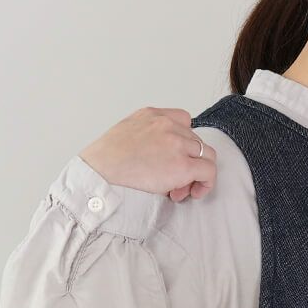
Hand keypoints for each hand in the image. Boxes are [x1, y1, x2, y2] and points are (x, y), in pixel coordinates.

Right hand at [79, 107, 216, 200]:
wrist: (98, 172)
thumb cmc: (105, 160)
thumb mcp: (125, 131)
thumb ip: (147, 135)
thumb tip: (160, 156)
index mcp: (152, 115)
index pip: (183, 121)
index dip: (184, 143)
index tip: (175, 159)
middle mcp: (168, 125)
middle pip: (195, 142)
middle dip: (189, 163)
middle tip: (176, 182)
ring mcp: (177, 144)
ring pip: (206, 155)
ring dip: (198, 173)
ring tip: (181, 190)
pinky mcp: (182, 165)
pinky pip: (209, 171)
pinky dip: (206, 183)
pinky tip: (194, 192)